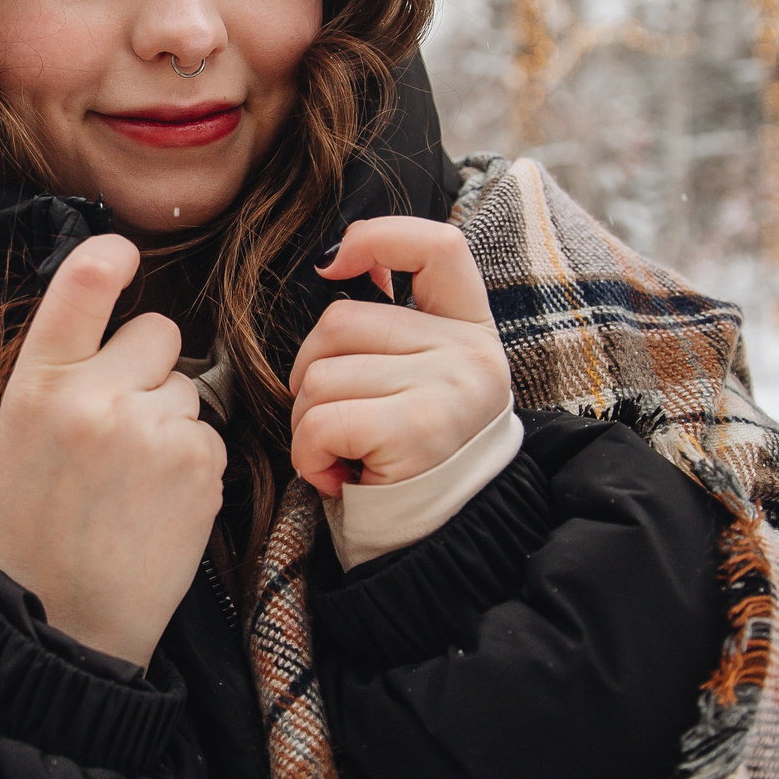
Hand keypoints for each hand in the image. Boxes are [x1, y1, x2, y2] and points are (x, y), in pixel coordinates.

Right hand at [0, 234, 225, 668]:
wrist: (63, 619)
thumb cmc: (33, 528)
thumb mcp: (14, 437)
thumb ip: (58, 376)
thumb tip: (105, 322)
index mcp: (38, 385)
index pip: (82, 281)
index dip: (111, 255)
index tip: (124, 254)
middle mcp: (96, 397)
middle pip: (158, 331)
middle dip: (150, 365)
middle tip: (122, 420)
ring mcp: (152, 431)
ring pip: (187, 388)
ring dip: (170, 421)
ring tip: (133, 481)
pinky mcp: (198, 467)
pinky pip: (207, 436)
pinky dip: (191, 464)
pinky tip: (157, 504)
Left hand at [289, 217, 511, 497]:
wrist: (439, 540)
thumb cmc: (411, 457)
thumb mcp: (419, 379)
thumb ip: (392, 324)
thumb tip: (335, 263)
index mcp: (471, 329)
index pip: (439, 246)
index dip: (378, 238)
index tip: (333, 264)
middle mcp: (470, 353)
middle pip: (340, 322)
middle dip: (313, 376)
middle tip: (343, 426)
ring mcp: (449, 388)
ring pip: (319, 376)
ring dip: (308, 425)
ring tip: (347, 456)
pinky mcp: (419, 429)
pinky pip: (320, 422)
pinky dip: (309, 457)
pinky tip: (339, 477)